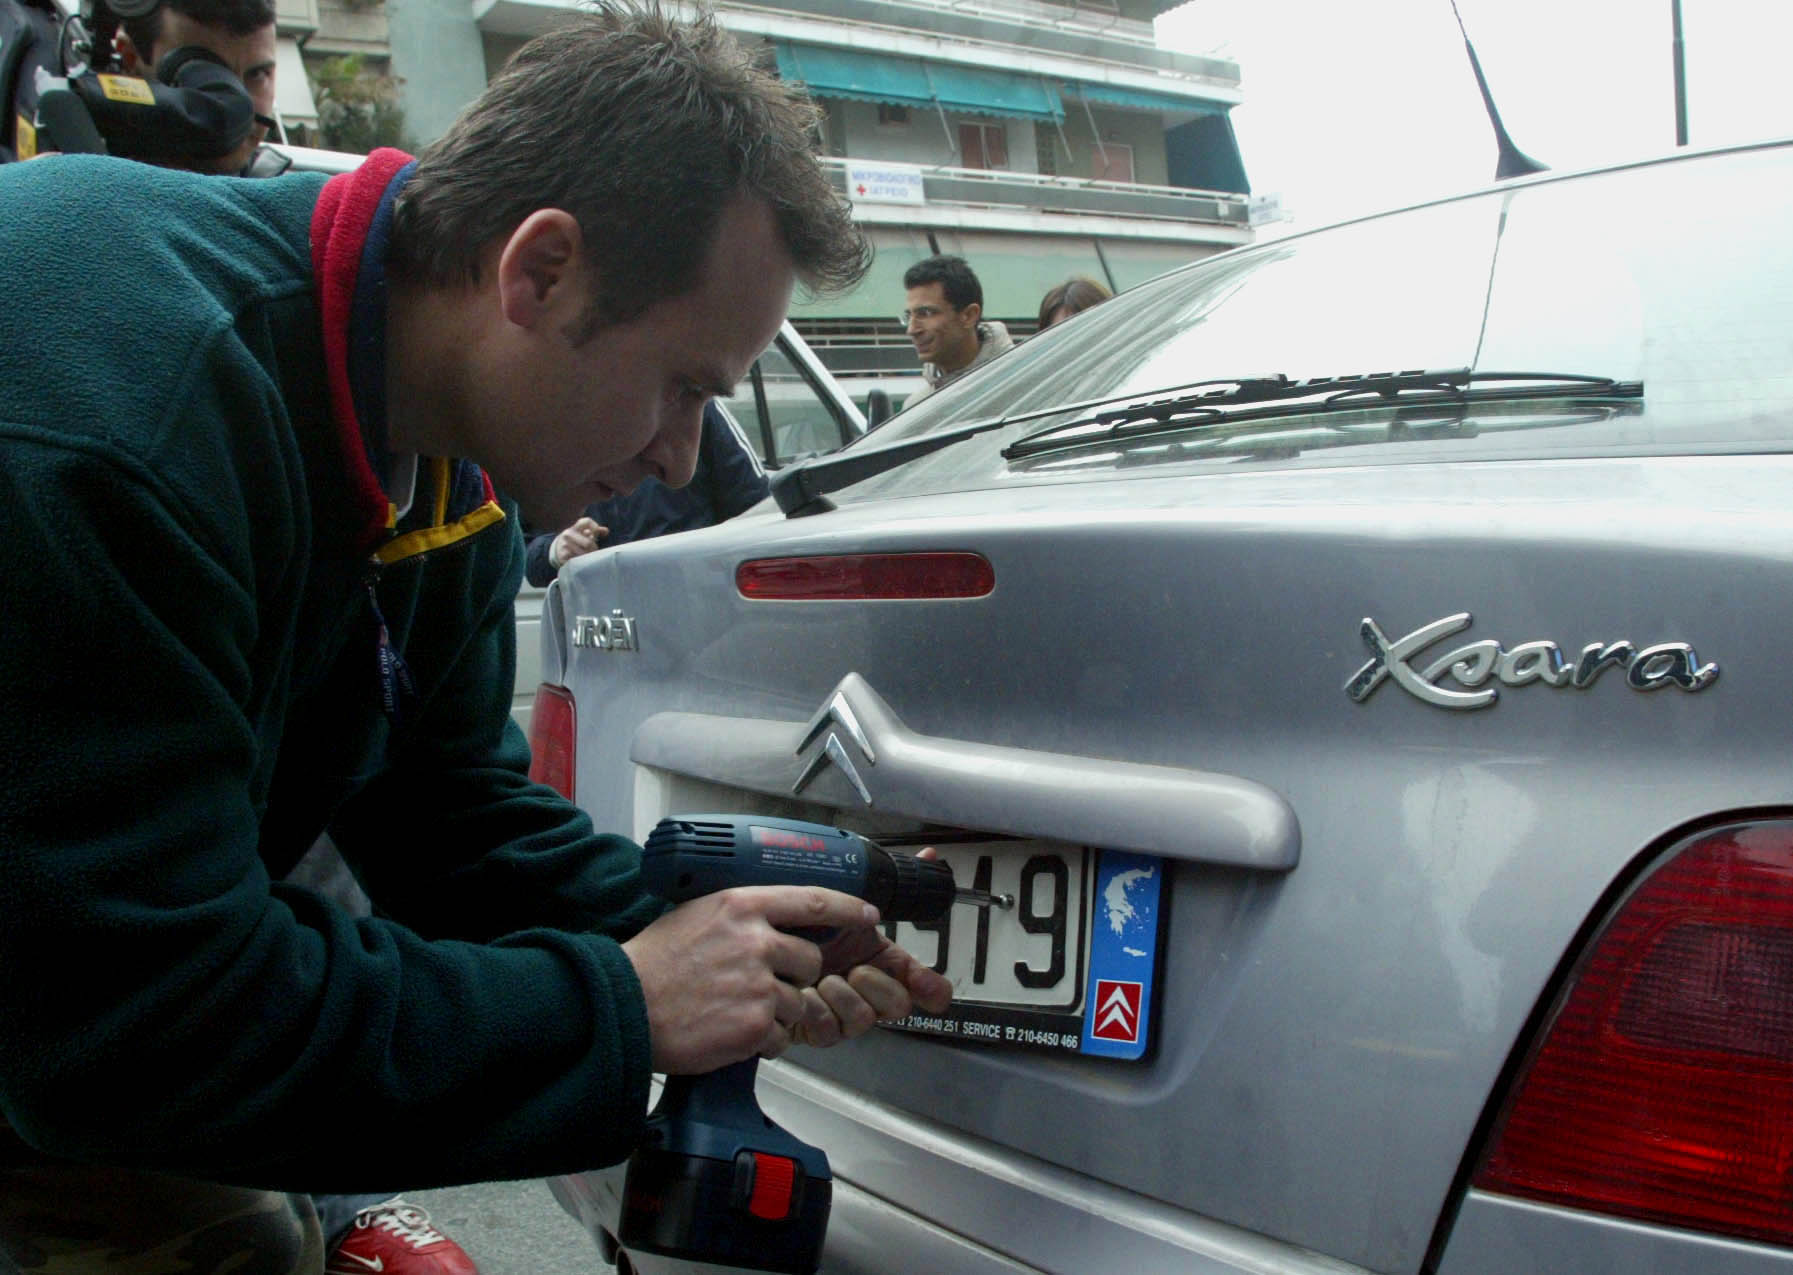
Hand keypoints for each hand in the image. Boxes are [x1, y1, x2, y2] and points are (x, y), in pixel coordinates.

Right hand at [549, 517, 606, 568]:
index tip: (595, 534)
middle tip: (593, 550)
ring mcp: (564, 545)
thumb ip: (595, 531)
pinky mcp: (563, 556)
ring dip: (589, 557)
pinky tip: (580, 560)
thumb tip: (606, 531)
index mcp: (574, 527)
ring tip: (587, 556)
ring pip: (584, 554)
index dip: (595, 527)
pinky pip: (578, 561)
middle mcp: (568, 534)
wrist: (557, 548)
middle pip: (588, 543)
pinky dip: (582, 562)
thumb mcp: (583, 533)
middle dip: (593, 548)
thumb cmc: (576, 540)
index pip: (587, 521)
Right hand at [622, 885, 879, 1073]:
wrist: (624, 1007)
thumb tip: (770, 917)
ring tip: (734, 1009)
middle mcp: (755, 940)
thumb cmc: (652, 964)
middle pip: (811, 959)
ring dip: (777, 1010)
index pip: (814, 900)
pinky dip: (763, 1038)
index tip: (866, 913)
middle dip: (796, 975)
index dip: (847, 908)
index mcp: (741, 906)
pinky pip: (782, 1033)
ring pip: (799, 1000)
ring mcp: (758, 984)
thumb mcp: (696, 914)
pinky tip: (730, 1029)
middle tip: (759, 984)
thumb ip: (739, 915)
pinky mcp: (755, 1024)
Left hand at [792, 845, 954, 1048]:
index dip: (932, 988)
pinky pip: (830, 1031)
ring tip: (822, 979)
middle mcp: (865, 989)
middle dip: (880, 988)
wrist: (754, 947)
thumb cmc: (798, 925)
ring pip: (864, 1020)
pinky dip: (817, 1010)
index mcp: (879, 959)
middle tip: (856, 970)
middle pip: (899, 1005)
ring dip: (844, 997)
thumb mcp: (840, 902)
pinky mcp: (816, 1029)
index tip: (925, 984)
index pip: (924, 985)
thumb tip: (930, 855)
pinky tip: (805, 995)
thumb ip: (888, 884)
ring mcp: (842, 1012)